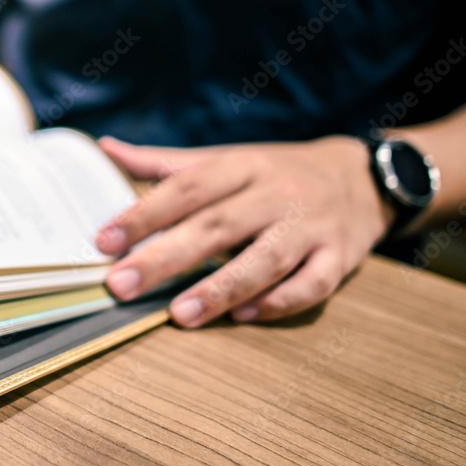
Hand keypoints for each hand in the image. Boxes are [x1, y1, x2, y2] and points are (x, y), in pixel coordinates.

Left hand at [95, 136, 394, 326]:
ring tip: (179, 315)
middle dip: (165, 257)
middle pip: (216, 226)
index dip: (143, 214)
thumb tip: (105, 149)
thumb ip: (165, 163)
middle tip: (121, 285)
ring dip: (221, 288)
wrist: (362, 177)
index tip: (104, 241)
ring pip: (265, 259)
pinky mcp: (340, 257)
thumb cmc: (276, 172)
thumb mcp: (226, 158)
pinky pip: (312, 283)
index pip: (186, 187)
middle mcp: (275, 193)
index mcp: (241, 166)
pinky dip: (280, 301)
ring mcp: (310, 226)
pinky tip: (243, 317)